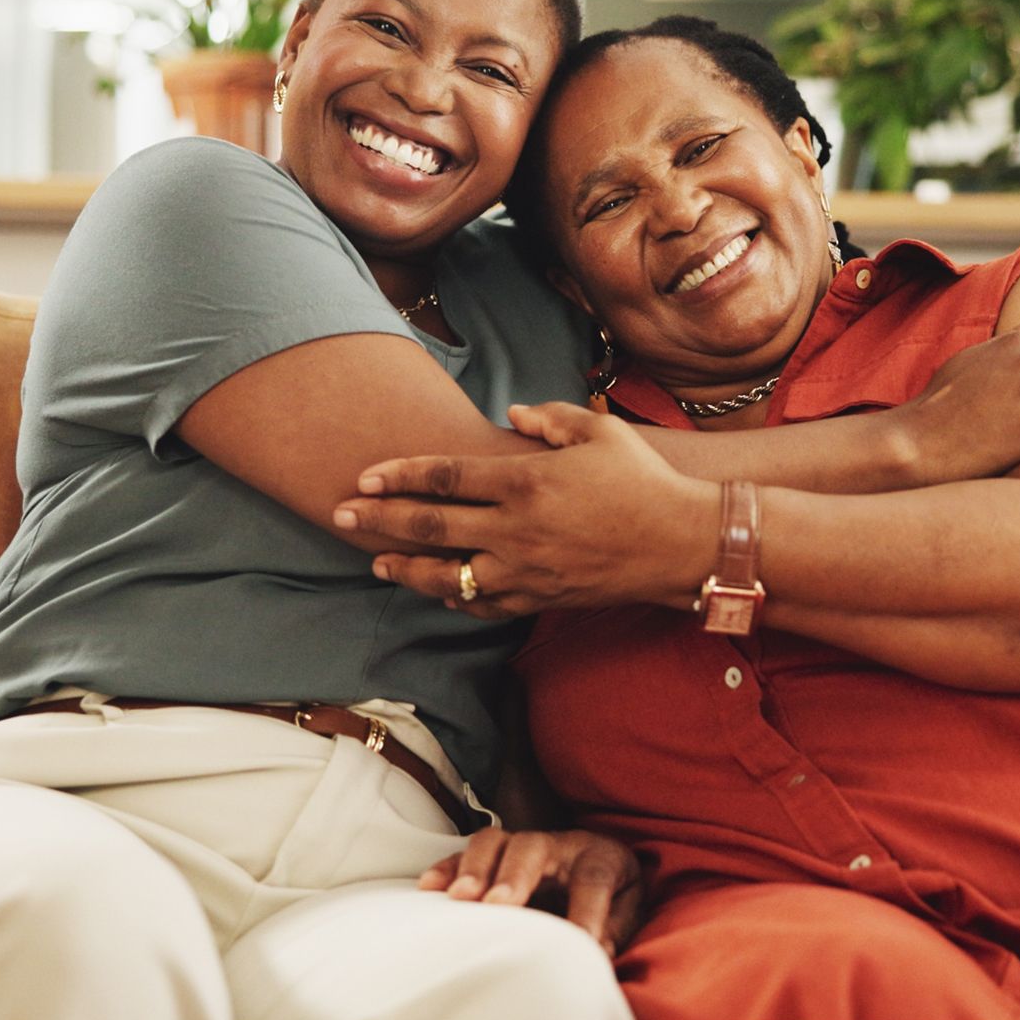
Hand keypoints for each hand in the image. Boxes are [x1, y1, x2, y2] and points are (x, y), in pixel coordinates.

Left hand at [334, 402, 713, 617]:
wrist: (680, 544)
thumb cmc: (642, 480)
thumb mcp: (599, 431)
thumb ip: (550, 419)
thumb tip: (513, 415)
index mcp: (525, 480)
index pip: (444, 478)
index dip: (399, 476)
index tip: (363, 478)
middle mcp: (516, 529)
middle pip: (431, 527)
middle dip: (379, 521)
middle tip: (339, 517)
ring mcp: (525, 570)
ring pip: (447, 575)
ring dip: (406, 568)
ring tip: (375, 562)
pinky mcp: (539, 598)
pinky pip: (483, 604)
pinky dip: (454, 597)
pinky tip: (436, 591)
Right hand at [419, 827, 643, 956]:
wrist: (601, 862)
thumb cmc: (612, 891)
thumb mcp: (628, 908)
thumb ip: (615, 927)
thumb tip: (595, 948)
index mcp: (599, 856)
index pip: (593, 879)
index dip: (587, 911)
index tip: (581, 941)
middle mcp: (558, 844)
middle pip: (533, 847)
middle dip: (514, 875)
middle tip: (499, 904)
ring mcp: (523, 845)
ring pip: (494, 841)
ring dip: (475, 867)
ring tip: (460, 898)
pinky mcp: (496, 855)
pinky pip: (465, 852)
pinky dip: (447, 868)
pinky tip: (431, 888)